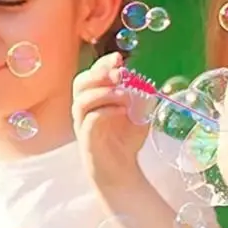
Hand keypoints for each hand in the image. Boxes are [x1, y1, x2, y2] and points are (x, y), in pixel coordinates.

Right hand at [72, 52, 149, 189]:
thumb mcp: (139, 114)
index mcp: (94, 97)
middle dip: (99, 74)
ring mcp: (82, 123)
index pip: (91, 74)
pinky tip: (122, 111)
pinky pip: (89, 121)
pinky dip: (105, 112)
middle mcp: (84, 108)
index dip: (103, 64)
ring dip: (103, 93)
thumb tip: (147, 83)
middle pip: (80, 83)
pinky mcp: (86, 139)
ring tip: (124, 95)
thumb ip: (141, 98)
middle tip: (119, 74)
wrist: (121, 169)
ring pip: (81, 101)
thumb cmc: (126, 139)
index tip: (119, 58)